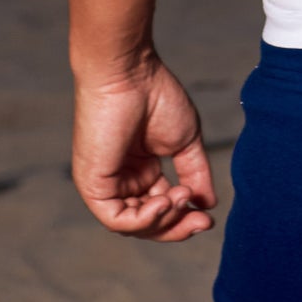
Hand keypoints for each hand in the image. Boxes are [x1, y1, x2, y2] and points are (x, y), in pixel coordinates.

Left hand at [70, 57, 216, 241]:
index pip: (161, 207)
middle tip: (202, 223)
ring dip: (162, 221)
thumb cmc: (155, 96)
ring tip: (182, 198)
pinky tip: (164, 201)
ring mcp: (106, 184)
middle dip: (176, 227)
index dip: (184, 217)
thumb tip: (207, 204)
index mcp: (141, 170)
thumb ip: (195, 173)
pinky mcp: (92, 185)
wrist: (130, 73)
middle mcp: (122, 181)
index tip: (209, 217)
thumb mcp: (184, 141)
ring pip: (133, 225)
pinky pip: (116, 219)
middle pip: (148, 222)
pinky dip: (143, 219)